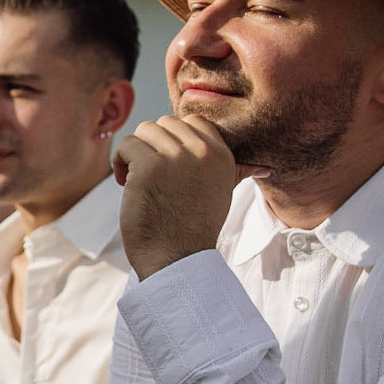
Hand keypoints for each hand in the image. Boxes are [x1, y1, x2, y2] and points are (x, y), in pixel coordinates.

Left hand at [112, 115, 244, 279]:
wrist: (176, 260)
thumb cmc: (194, 229)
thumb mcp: (222, 194)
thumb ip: (237, 172)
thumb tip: (263, 167)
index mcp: (222, 155)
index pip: (194, 122)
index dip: (173, 141)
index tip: (168, 169)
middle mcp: (203, 152)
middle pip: (165, 124)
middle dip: (152, 147)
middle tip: (150, 177)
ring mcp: (176, 157)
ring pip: (144, 130)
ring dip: (134, 154)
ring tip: (135, 180)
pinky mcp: (149, 166)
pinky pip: (127, 144)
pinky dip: (119, 163)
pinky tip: (125, 184)